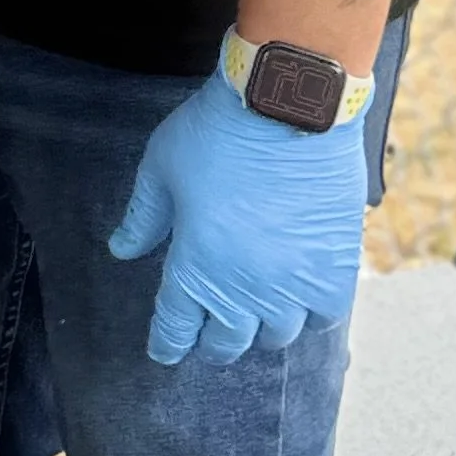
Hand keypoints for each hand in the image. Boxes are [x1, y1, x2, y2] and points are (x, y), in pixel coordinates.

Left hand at [108, 68, 368, 364]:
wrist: (287, 103)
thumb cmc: (216, 132)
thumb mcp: (161, 169)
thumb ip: (142, 217)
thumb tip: (121, 251)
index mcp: (194, 268)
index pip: (176, 329)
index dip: (168, 345)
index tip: (164, 352)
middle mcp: (244, 288)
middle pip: (227, 342)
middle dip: (213, 342)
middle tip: (210, 332)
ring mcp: (292, 282)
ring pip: (276, 335)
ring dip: (261, 328)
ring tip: (256, 315)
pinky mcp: (334, 266)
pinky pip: (324, 317)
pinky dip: (309, 315)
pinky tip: (300, 299)